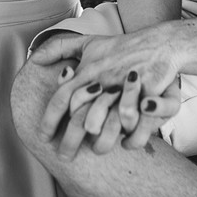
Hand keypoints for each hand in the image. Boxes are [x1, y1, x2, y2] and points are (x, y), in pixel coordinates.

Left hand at [31, 29, 180, 147]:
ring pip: (106, 124)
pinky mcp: (145, 97)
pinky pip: (134, 125)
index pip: (61, 97)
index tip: (43, 136)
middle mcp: (102, 80)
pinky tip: (125, 144)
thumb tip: (36, 57)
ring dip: (99, 143)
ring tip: (95, 153)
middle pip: (79, 116)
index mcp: (87, 69)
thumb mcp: (90, 41)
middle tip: (63, 155)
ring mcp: (123, 89)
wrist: (160, 43)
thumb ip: (61, 47)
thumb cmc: (122, 46)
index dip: (49, 119)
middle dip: (69, 139)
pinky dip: (129, 139)